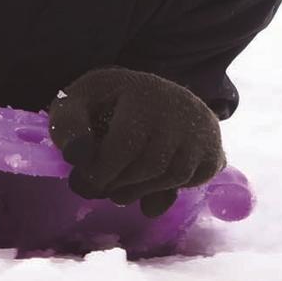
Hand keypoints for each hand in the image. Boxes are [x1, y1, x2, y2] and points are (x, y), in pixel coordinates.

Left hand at [47, 66, 224, 217]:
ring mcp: (201, 127)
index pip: (125, 142)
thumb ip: (67, 124)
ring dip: (140, 191)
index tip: (84, 178)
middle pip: (149, 165)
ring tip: (120, 188)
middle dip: (118, 184)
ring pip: (173, 176)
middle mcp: (179, 104)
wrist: (155, 97)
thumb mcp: (79, 102)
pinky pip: (193, 181)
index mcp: (142, 89)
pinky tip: (150, 183)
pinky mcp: (214, 148)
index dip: (101, 170)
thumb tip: (78, 156)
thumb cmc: (108, 103)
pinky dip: (168, 190)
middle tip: (99, 187)